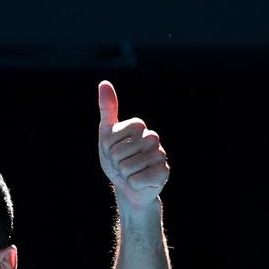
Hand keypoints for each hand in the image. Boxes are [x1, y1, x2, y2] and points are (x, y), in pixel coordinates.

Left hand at [97, 80, 169, 211]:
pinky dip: (132, 184)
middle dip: (115, 162)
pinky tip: (139, 182)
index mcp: (139, 127)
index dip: (108, 147)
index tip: (114, 150)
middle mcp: (153, 138)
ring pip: (127, 167)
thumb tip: (104, 82)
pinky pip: (136, 179)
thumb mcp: (107, 134)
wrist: (128, 185)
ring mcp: (160, 155)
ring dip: (124, 174)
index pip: (112, 136)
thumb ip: (107, 109)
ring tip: (130, 173)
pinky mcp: (164, 173)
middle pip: (119, 152)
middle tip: (122, 164)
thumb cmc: (117, 159)